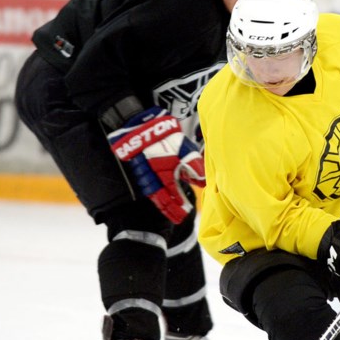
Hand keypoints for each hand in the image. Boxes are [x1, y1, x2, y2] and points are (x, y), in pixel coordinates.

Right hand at [107, 107, 205, 223]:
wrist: (137, 121)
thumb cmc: (162, 133)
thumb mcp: (181, 147)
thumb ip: (191, 164)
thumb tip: (202, 181)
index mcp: (162, 172)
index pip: (170, 195)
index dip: (176, 206)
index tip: (184, 214)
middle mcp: (151, 175)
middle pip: (160, 198)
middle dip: (169, 208)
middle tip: (178, 218)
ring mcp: (143, 171)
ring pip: (152, 193)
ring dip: (162, 203)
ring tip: (171, 211)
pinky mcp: (138, 166)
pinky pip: (147, 184)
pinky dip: (154, 192)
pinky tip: (160, 195)